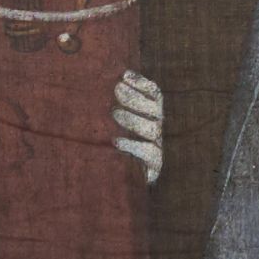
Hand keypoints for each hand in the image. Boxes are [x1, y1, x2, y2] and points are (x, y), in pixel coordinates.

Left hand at [110, 68, 163, 183]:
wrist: (119, 183)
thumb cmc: (111, 145)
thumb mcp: (112, 122)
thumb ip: (111, 104)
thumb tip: (101, 82)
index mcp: (151, 114)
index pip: (154, 93)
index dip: (141, 83)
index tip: (124, 75)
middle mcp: (157, 128)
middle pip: (155, 109)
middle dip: (136, 98)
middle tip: (116, 91)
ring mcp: (157, 146)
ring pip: (153, 129)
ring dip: (134, 118)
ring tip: (114, 113)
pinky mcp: (154, 165)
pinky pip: (149, 153)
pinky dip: (133, 145)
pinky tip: (116, 141)